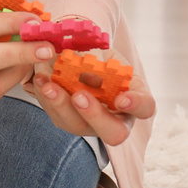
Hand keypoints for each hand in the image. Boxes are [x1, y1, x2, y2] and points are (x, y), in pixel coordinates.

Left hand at [20, 21, 152, 146]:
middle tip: (79, 96)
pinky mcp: (68, 121)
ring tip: (50, 85)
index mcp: (135, 100)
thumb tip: (88, 66)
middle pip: (114, 133)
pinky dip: (47, 98)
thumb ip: (104, 62)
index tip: (122, 98)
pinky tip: (42, 82)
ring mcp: (91, 125)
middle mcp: (116, 119)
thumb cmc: (102, 57)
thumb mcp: (108, 54)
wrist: (81, 58)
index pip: (145, 108)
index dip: (136, 106)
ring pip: (78, 126)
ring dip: (62, 106)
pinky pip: (57, 116)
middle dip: (95, 116)